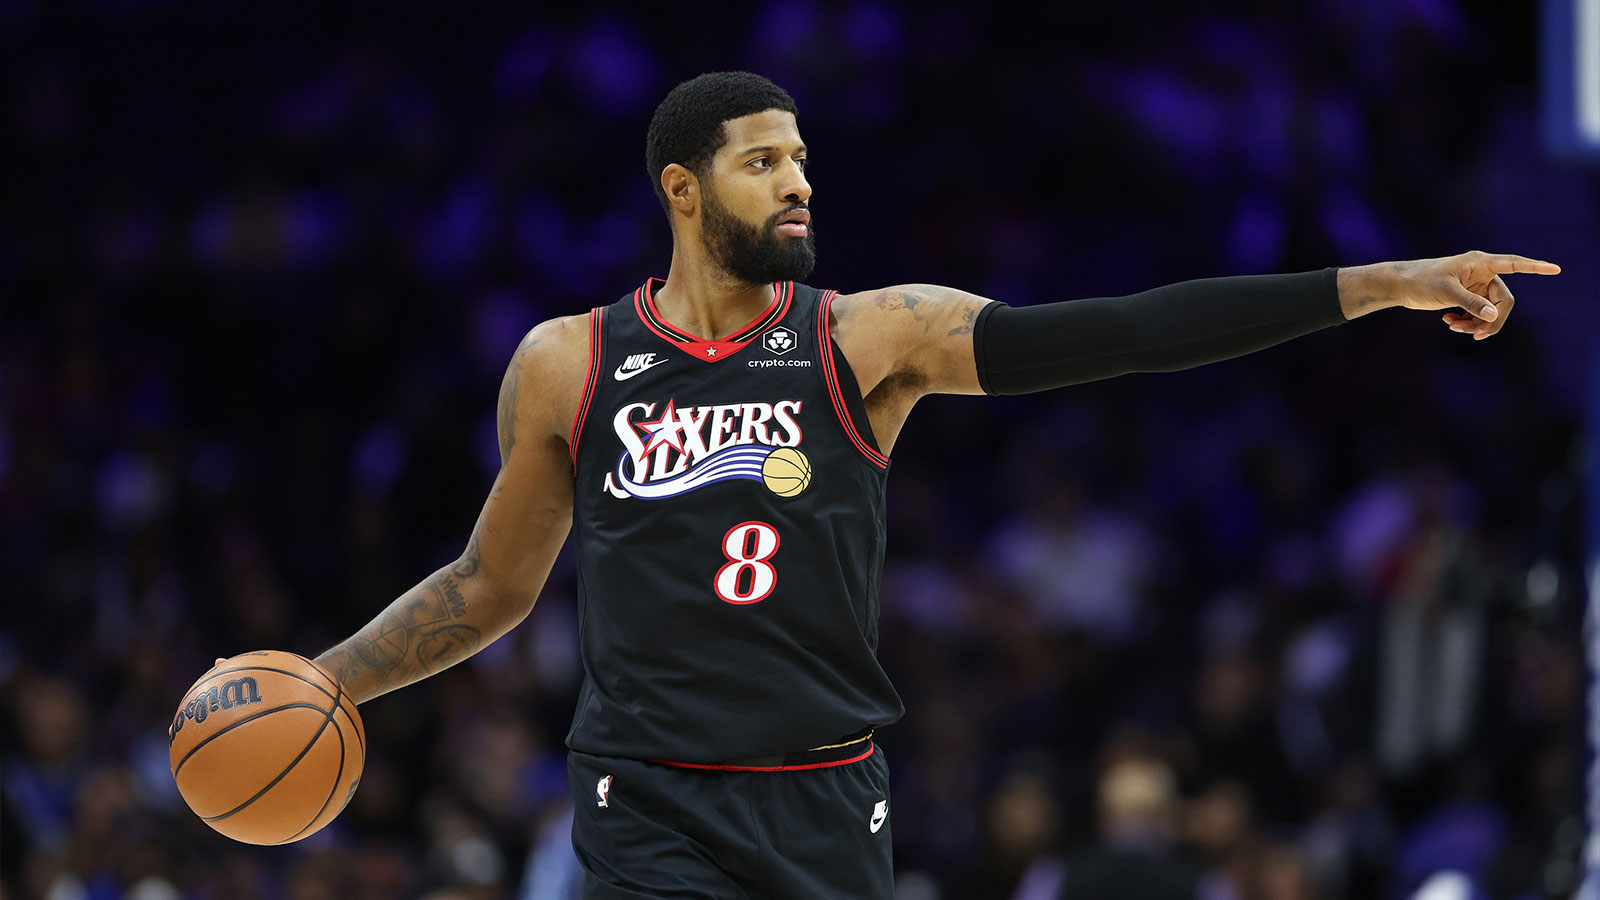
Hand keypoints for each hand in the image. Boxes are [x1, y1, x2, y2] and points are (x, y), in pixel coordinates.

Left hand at [1382, 251, 1558, 339]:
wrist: (1402, 286)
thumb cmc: (1421, 281)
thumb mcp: (1445, 292)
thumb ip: (1470, 303)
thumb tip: (1493, 316)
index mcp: (1480, 263)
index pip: (1513, 264)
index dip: (1535, 267)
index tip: (1556, 269)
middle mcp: (1483, 273)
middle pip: (1503, 301)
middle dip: (1492, 320)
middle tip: (1474, 336)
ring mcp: (1477, 287)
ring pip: (1491, 311)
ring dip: (1476, 324)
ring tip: (1454, 328)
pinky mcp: (1469, 298)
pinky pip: (1479, 314)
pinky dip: (1468, 323)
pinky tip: (1449, 323)